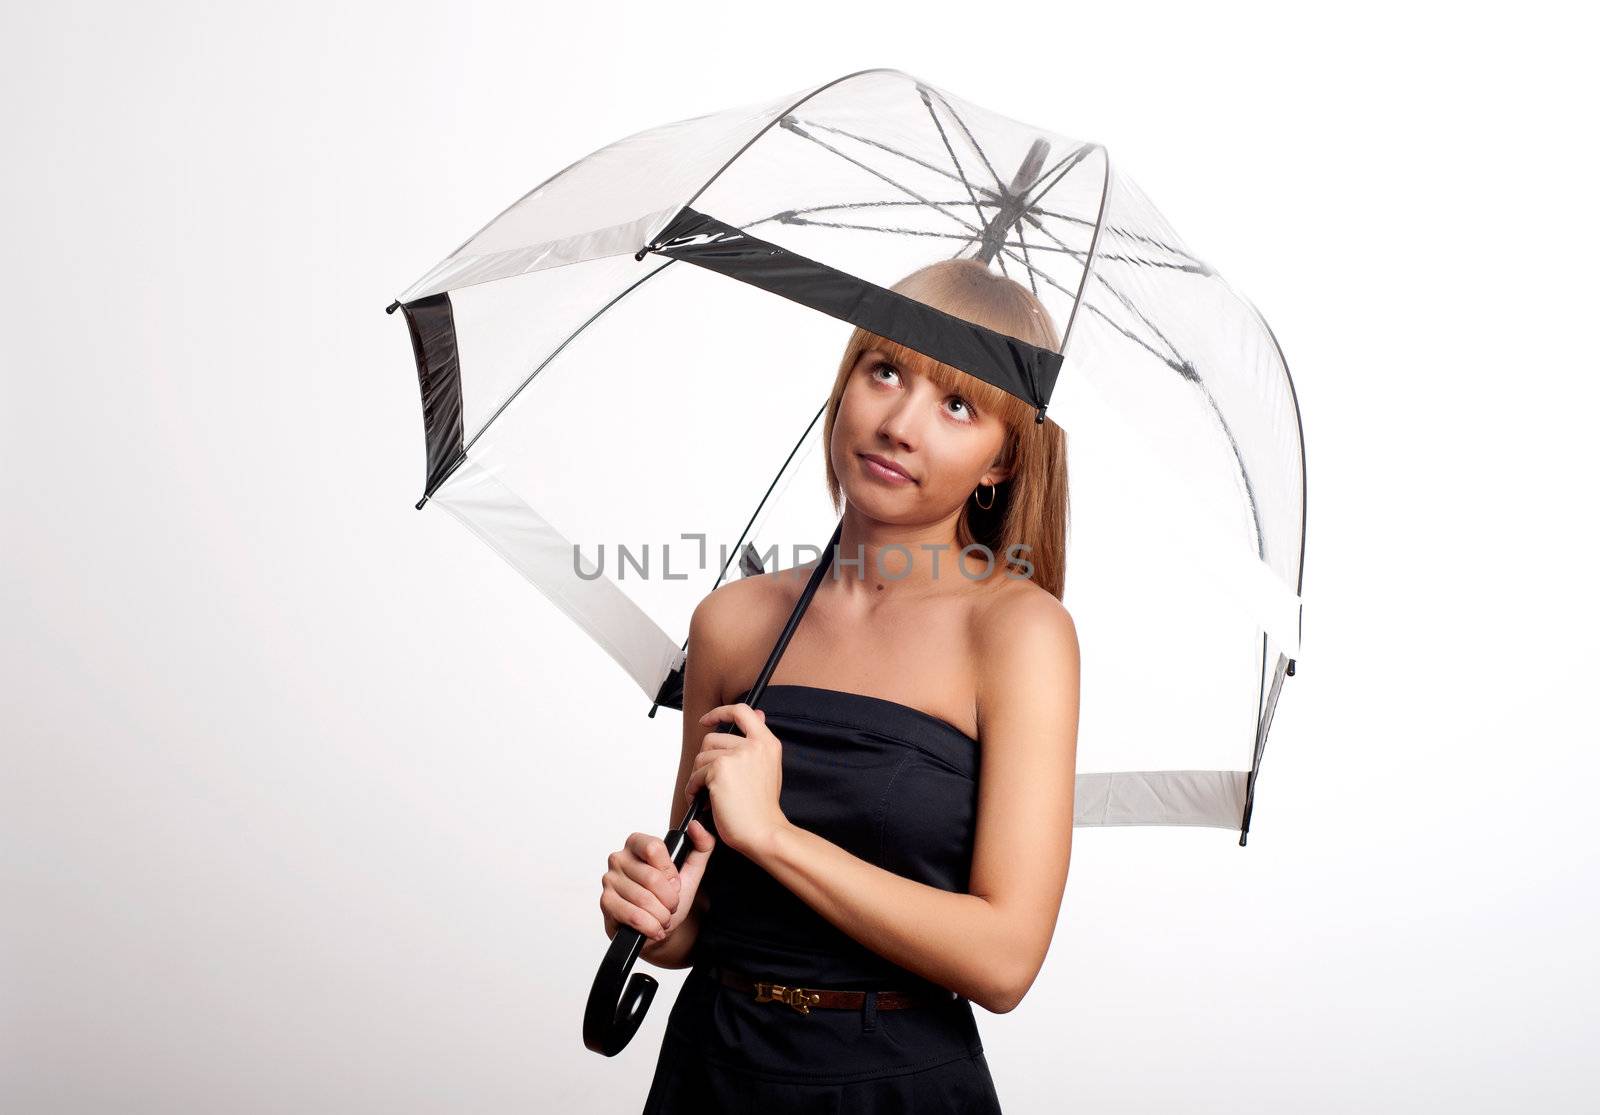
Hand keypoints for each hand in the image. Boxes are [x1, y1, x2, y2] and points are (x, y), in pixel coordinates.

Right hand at [599, 822, 714, 942]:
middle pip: (652, 877)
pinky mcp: (606, 903)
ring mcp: (609, 881)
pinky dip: (650, 926)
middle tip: (671, 906)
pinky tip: (654, 928)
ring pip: (644, 900)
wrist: (655, 929)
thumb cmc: (667, 899)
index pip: (654, 848)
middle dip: (669, 899)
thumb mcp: (690, 871)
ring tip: (663, 918)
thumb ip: (701, 846)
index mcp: (637, 844)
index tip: (674, 884)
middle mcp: (619, 858)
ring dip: (661, 915)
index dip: (670, 872)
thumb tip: (696, 826)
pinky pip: (634, 916)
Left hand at [684, 703, 789, 858]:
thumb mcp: (767, 768)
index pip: (742, 711)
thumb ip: (757, 742)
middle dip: (706, 761)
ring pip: (701, 757)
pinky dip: (694, 789)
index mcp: (767, 743)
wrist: (763, 832)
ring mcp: (737, 756)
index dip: (721, 712)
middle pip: (712, 739)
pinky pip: (696, 775)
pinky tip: (703, 801)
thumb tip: (758, 713)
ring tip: (709, 794)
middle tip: (711, 781)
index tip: (708, 720)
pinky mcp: (720, 770)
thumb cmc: (762, 808)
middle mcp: (753, 745)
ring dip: (699, 777)